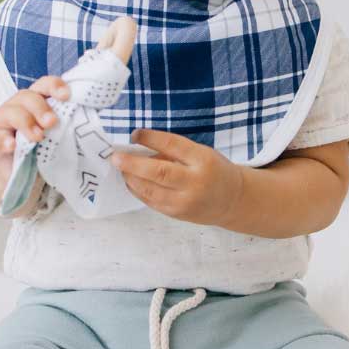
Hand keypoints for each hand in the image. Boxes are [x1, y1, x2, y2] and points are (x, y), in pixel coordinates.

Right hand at [0, 75, 70, 169]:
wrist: (20, 177)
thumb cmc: (42, 153)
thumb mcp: (56, 139)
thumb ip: (64, 129)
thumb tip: (82, 126)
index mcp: (37, 103)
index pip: (44, 86)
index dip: (54, 86)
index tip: (65, 96)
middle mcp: (18, 107)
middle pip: (27, 96)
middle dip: (40, 108)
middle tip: (52, 122)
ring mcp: (2, 123)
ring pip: (11, 112)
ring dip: (25, 122)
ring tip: (37, 138)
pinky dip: (2, 140)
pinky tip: (11, 146)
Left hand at [109, 128, 244, 225]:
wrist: (232, 200)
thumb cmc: (214, 170)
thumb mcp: (201, 153)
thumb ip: (175, 152)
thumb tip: (141, 150)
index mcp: (202, 160)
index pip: (172, 145)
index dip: (150, 138)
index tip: (134, 134)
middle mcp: (194, 182)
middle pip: (159, 172)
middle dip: (133, 164)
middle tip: (115, 157)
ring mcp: (184, 201)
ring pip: (150, 190)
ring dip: (131, 178)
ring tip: (121, 168)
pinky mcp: (176, 214)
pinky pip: (151, 201)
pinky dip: (137, 190)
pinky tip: (131, 181)